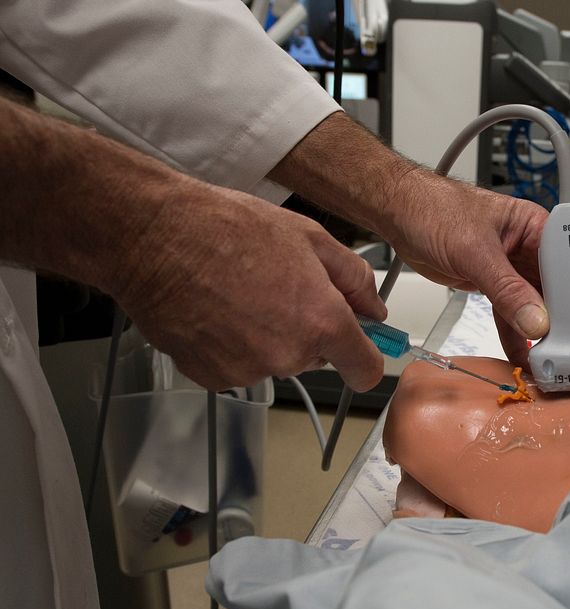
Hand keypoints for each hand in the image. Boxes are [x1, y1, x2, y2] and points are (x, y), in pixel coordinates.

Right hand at [112, 182, 386, 390]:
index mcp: (321, 322)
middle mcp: (287, 355)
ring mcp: (247, 370)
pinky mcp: (211, 377)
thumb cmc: (227, 229)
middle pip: (317, 359)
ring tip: (241, 293)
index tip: (357, 345)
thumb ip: (353, 279)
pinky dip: (232, 345)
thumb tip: (374, 309)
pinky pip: (238, 366)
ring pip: (275, 360)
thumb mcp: (309, 237)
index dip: (364, 357)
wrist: (154, 238)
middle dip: (308, 330)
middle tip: (280, 288)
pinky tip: (217, 310)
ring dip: (267, 336)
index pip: (365, 370)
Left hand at [381, 171, 569, 366]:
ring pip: (541, 307)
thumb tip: (537, 323)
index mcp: (538, 226)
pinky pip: (513, 316)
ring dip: (548, 336)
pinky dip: (518, 338)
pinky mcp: (494, 285)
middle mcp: (532, 248)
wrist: (398, 212)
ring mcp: (514, 269)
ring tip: (560, 363)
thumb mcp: (475, 251)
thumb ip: (506, 289)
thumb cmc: (435, 209)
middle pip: (567, 290)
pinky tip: (525, 359)